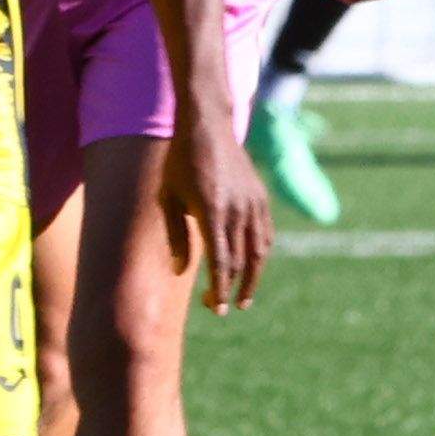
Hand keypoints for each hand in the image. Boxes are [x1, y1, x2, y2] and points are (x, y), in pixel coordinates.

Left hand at [159, 111, 274, 311]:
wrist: (208, 126)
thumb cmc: (180, 162)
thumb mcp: (168, 198)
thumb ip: (176, 235)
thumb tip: (180, 271)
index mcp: (212, 212)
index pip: (221, 263)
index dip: (220, 290)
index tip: (217, 309)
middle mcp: (237, 210)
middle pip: (242, 262)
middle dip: (234, 289)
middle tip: (224, 308)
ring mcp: (253, 203)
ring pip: (259, 251)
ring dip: (253, 277)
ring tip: (245, 296)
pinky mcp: (260, 197)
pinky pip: (266, 233)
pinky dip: (261, 254)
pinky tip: (253, 265)